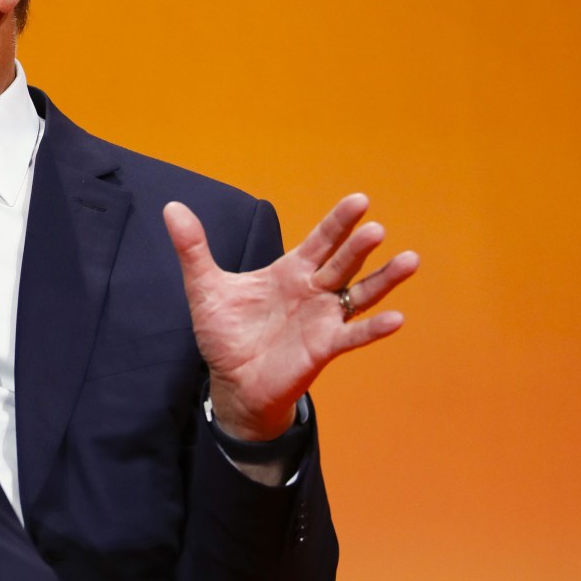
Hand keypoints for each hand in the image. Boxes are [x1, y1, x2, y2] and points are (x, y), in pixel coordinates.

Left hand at [164, 194, 417, 441]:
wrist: (230, 380)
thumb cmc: (225, 333)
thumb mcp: (205, 287)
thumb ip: (193, 248)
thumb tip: (171, 207)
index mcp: (290, 271)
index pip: (320, 240)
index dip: (338, 222)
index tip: (360, 200)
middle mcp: (313, 291)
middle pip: (342, 262)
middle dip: (359, 246)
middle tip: (376, 228)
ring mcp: (322, 319)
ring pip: (359, 294)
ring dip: (384, 280)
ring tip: (409, 260)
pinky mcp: (323, 348)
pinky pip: (353, 336)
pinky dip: (373, 328)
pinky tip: (396, 318)